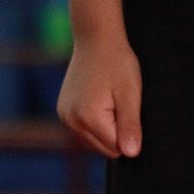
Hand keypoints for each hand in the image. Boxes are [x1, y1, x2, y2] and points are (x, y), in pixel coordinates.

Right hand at [58, 34, 141, 159]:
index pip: (116, 148)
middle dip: (116, 131)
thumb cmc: (117, 63)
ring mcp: (64, 117)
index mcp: (87, 118)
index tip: (125, 106)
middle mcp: (71, 121)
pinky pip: (84, 132)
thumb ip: (130, 126)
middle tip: (118, 102)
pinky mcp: (63, 112)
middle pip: (104, 149)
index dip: (128, 130)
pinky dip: (95, 123)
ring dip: (106, 128)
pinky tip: (99, 100)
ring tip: (109, 100)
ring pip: (94, 142)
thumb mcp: (130, 94)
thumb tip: (131, 154)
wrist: (96, 40)